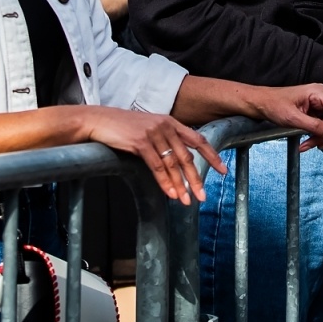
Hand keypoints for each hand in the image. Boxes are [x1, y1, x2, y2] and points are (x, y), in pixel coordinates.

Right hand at [78, 106, 223, 204]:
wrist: (100, 120)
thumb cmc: (123, 127)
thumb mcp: (149, 128)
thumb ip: (165, 140)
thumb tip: (179, 161)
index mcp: (171, 122)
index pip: (198, 140)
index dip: (211, 156)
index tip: (222, 170)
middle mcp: (166, 126)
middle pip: (187, 156)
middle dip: (196, 179)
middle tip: (203, 196)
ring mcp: (154, 134)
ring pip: (173, 165)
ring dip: (180, 185)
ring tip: (186, 201)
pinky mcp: (141, 142)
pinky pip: (157, 166)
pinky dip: (165, 182)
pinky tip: (170, 194)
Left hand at [248, 84, 322, 159]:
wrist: (260, 104)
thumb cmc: (273, 105)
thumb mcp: (293, 118)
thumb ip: (314, 125)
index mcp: (318, 92)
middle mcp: (321, 97)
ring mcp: (318, 105)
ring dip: (320, 140)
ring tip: (306, 147)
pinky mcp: (314, 113)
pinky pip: (321, 128)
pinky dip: (315, 138)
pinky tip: (305, 145)